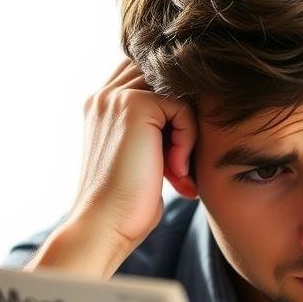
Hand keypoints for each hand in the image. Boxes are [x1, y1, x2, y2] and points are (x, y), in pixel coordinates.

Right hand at [66, 57, 198, 257]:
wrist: (106, 224)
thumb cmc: (131, 200)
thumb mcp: (147, 156)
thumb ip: (161, 128)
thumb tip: (199, 111)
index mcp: (103, 105)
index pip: (148, 77)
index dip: (174, 105)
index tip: (177, 149)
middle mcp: (105, 95)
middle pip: (166, 80)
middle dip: (184, 117)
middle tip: (180, 160)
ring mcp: (116, 97)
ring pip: (177, 95)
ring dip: (187, 131)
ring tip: (177, 168)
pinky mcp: (133, 105)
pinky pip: (182, 108)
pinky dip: (187, 141)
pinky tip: (175, 170)